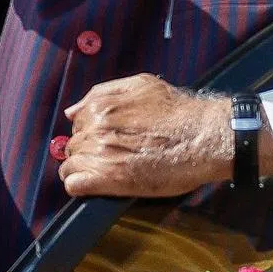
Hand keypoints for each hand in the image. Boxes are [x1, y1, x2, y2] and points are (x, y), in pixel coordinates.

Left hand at [59, 74, 232, 197]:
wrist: (202, 137)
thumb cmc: (177, 110)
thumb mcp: (141, 86)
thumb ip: (102, 92)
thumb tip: (71, 111)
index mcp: (100, 107)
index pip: (77, 123)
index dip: (90, 132)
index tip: (105, 138)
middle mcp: (96, 129)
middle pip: (73, 145)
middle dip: (86, 150)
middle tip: (109, 156)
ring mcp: (100, 155)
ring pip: (70, 165)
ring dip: (83, 168)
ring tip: (104, 171)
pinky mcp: (109, 180)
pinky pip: (75, 185)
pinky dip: (80, 186)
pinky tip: (95, 184)